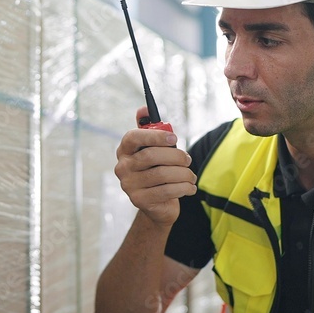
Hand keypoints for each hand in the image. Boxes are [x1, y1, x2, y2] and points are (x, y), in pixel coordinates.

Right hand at [114, 107, 196, 226]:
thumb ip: (151, 129)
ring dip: (183, 174)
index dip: (155, 135)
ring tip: (191, 176)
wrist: (156, 204)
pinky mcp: (139, 200)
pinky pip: (166, 191)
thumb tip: (143, 108)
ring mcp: (128, 185)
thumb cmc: (157, 170)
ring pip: (161, 174)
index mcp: (125, 150)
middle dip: (176, 156)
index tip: (174, 138)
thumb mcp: (155, 149)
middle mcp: (122, 167)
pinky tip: (190, 187)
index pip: (133, 137)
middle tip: (188, 159)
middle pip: (151, 156)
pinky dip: (183, 188)